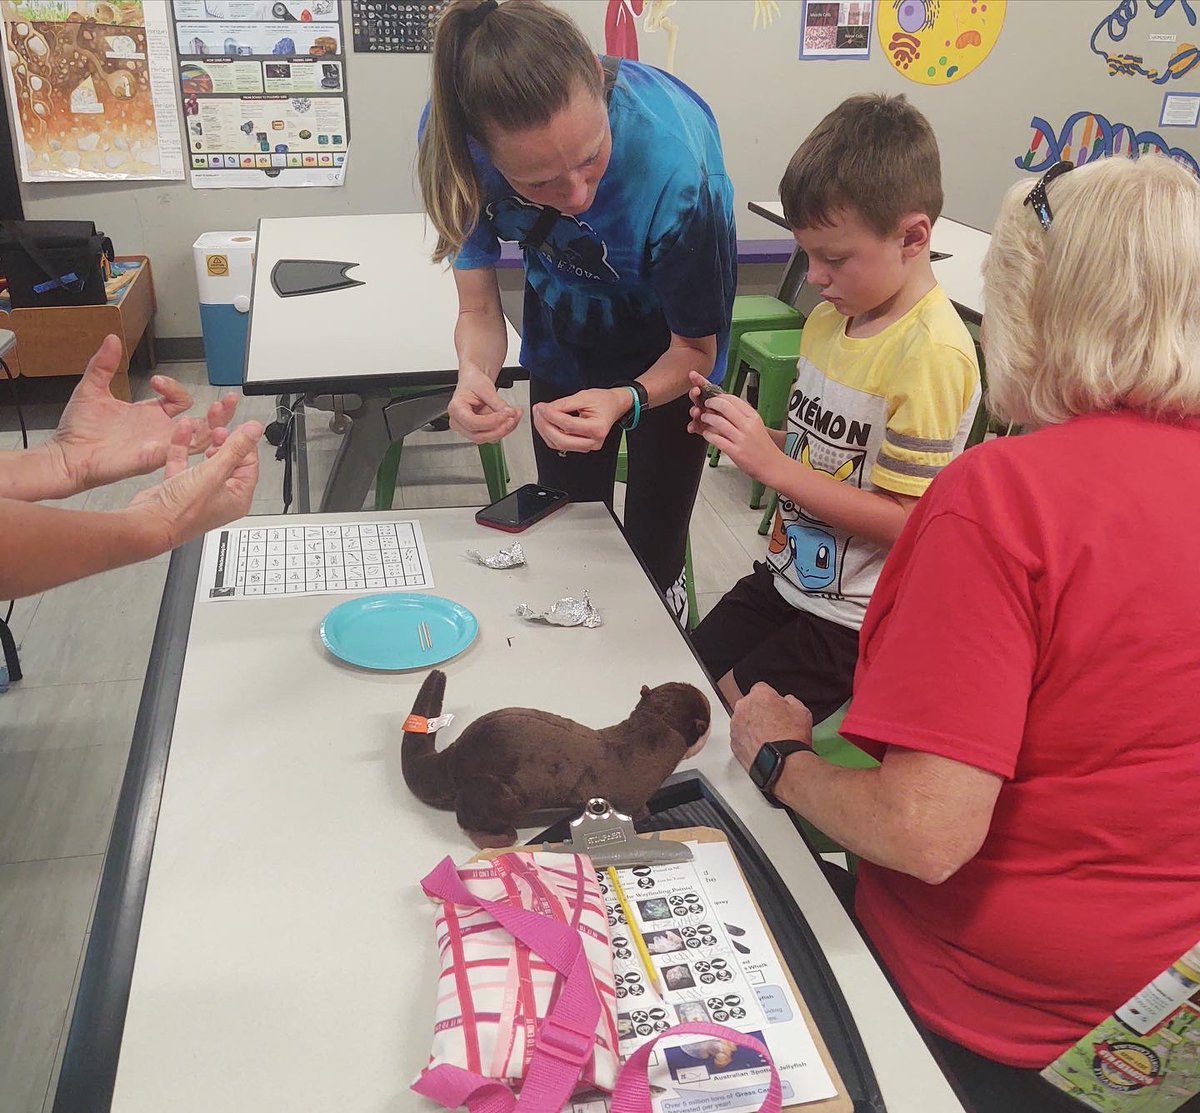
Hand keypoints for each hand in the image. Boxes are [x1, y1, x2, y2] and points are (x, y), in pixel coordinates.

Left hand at [48, 334, 238, 493]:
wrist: (67, 454)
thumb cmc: (78, 430)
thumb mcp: (92, 388)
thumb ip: (104, 364)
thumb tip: (112, 339)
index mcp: (150, 415)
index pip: (181, 401)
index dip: (175, 389)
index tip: (157, 382)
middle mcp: (160, 431)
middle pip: (202, 423)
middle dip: (219, 411)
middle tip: (228, 398)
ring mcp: (159, 446)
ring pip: (200, 439)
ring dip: (214, 425)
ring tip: (221, 410)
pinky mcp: (152, 459)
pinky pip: (178, 452)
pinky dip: (187, 441)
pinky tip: (188, 426)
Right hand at [129, 418, 262, 549]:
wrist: (147, 524)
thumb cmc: (181, 512)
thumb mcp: (213, 474)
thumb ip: (235, 449)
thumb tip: (254, 431)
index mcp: (238, 498)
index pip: (250, 465)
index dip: (244, 445)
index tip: (239, 429)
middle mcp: (220, 497)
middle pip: (230, 462)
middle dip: (225, 443)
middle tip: (219, 431)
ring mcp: (199, 492)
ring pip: (206, 462)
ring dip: (205, 444)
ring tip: (206, 431)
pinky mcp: (179, 488)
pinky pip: (184, 463)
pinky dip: (183, 447)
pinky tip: (183, 431)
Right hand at [447, 366, 521, 443]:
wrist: (474, 382)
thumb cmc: (473, 383)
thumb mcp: (485, 388)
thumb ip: (498, 402)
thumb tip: (509, 413)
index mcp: (456, 409)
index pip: (472, 423)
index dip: (491, 422)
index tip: (505, 415)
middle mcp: (459, 423)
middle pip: (479, 436)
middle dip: (499, 430)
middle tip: (512, 418)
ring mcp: (468, 430)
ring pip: (488, 438)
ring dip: (505, 429)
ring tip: (515, 415)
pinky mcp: (479, 432)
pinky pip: (494, 436)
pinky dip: (505, 428)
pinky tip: (511, 418)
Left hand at [532, 388, 628, 452]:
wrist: (613, 406)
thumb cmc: (603, 401)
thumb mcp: (584, 396)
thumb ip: (564, 404)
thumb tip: (546, 409)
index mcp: (597, 428)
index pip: (568, 425)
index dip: (551, 416)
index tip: (541, 407)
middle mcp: (593, 441)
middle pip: (562, 440)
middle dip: (545, 426)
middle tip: (538, 412)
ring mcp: (587, 446)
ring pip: (559, 444)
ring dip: (545, 430)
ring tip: (539, 415)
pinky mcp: (580, 446)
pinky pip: (560, 444)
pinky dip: (549, 434)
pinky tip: (545, 423)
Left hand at [687, 371, 780, 484]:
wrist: (772, 465)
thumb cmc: (763, 446)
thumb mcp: (756, 425)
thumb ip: (743, 416)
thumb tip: (726, 406)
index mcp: (753, 417)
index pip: (733, 399)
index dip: (720, 396)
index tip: (714, 398)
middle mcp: (748, 426)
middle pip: (724, 406)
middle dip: (711, 403)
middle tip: (706, 405)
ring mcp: (741, 439)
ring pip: (718, 421)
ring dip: (707, 418)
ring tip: (704, 418)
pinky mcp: (735, 452)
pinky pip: (716, 439)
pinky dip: (708, 434)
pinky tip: (706, 434)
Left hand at [729, 682, 813, 772]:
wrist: (783, 762)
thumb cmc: (791, 738)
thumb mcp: (802, 711)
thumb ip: (791, 700)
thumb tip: (787, 701)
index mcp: (759, 695)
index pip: (761, 688)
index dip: (771, 698)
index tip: (775, 706)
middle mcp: (743, 707)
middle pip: (750, 704)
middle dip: (759, 711)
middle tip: (773, 724)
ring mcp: (736, 726)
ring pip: (743, 721)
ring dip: (752, 726)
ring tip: (768, 738)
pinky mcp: (733, 743)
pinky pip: (740, 737)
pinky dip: (747, 740)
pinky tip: (761, 747)